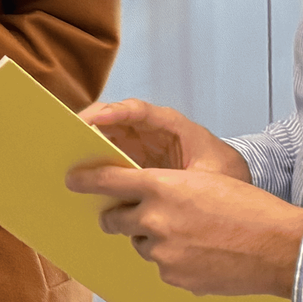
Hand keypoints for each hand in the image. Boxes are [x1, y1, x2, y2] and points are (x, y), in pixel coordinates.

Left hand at [65, 163, 302, 296]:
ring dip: (155, 240)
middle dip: (120, 217)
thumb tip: (143, 198)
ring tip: (191, 236)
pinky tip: (202, 256)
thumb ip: (166, 190)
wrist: (279, 248)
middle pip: (115, 218)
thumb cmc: (249, 209)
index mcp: (162, 187)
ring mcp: (162, 252)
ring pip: (141, 244)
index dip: (86, 180)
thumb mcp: (204, 182)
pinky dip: (175, 262)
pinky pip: (162, 268)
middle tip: (134, 215)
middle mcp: (154, 219)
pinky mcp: (173, 278)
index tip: (72, 180)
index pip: (108, 181)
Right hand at [80, 99, 250, 181]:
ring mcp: (139, 142)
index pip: (141, 111)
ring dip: (88, 141)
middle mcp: (151, 129)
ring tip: (69, 153)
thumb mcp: (210, 177)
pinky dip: (94, 160)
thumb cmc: (225, 175)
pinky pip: (108, 152)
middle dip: (92, 122)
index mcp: (173, 125)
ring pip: (107, 133)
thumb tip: (162, 190)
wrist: (233, 185)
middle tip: (71, 134)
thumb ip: (186, 181)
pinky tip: (82, 173)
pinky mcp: (132, 158)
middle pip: (115, 117)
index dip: (117, 112)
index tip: (97, 119)